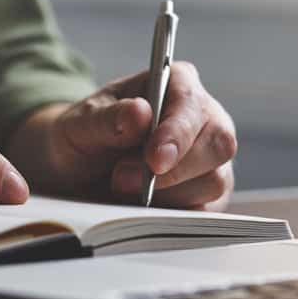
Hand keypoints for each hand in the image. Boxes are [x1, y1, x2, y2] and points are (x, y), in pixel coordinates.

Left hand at [8, 62, 235, 208]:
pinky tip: (142, 207)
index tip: (154, 159)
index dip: (177, 133)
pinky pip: (205, 210)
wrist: (78, 171)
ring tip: (123, 188)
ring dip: (167, 194)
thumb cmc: (84, 135)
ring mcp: (209, 158)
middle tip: (122, 179)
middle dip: (174, 170)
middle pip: (218, 143)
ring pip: (214, 180)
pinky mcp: (207, 194)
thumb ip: (109, 118)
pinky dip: (173, 214)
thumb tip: (140, 114)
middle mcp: (203, 117)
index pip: (192, 103)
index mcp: (177, 83)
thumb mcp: (81, 123)